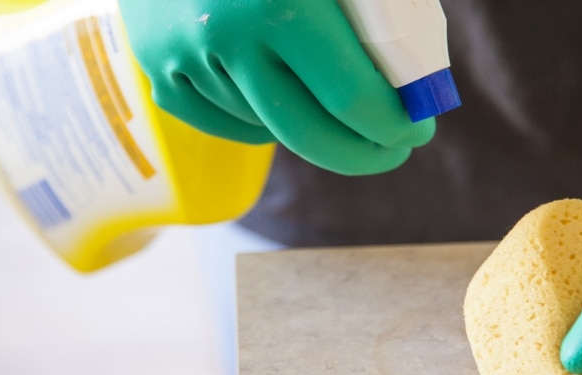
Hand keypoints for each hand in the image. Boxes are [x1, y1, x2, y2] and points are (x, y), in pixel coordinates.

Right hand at [117, 0, 434, 174]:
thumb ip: (378, 6)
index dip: (395, 122)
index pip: (351, 96)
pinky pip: (229, 126)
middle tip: (393, 149)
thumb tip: (420, 72)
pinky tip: (281, 96)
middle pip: (308, 134)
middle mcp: (227, 36)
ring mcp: (186, 62)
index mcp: (280, 0)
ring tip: (333, 103)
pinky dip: (263, 122)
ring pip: (269, 129)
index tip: (418, 127)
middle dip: (363, 153)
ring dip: (311, 126)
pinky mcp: (162, 78)